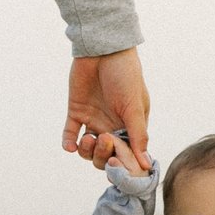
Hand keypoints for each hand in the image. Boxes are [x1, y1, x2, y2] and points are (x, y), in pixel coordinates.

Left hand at [65, 48, 149, 172]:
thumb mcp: (135, 107)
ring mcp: (93, 119)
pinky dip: (69, 143)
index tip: (117, 162)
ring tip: (88, 139)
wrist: (103, 50)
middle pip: (104, 155)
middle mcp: (111, 125)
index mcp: (129, 126)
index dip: (120, 162)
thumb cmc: (125, 75)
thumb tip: (146, 165)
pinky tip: (71, 145)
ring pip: (87, 148)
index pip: (125, 154)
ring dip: (86, 151)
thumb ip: (138, 135)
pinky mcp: (77, 111)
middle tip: (103, 139)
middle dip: (102, 155)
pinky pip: (70, 133)